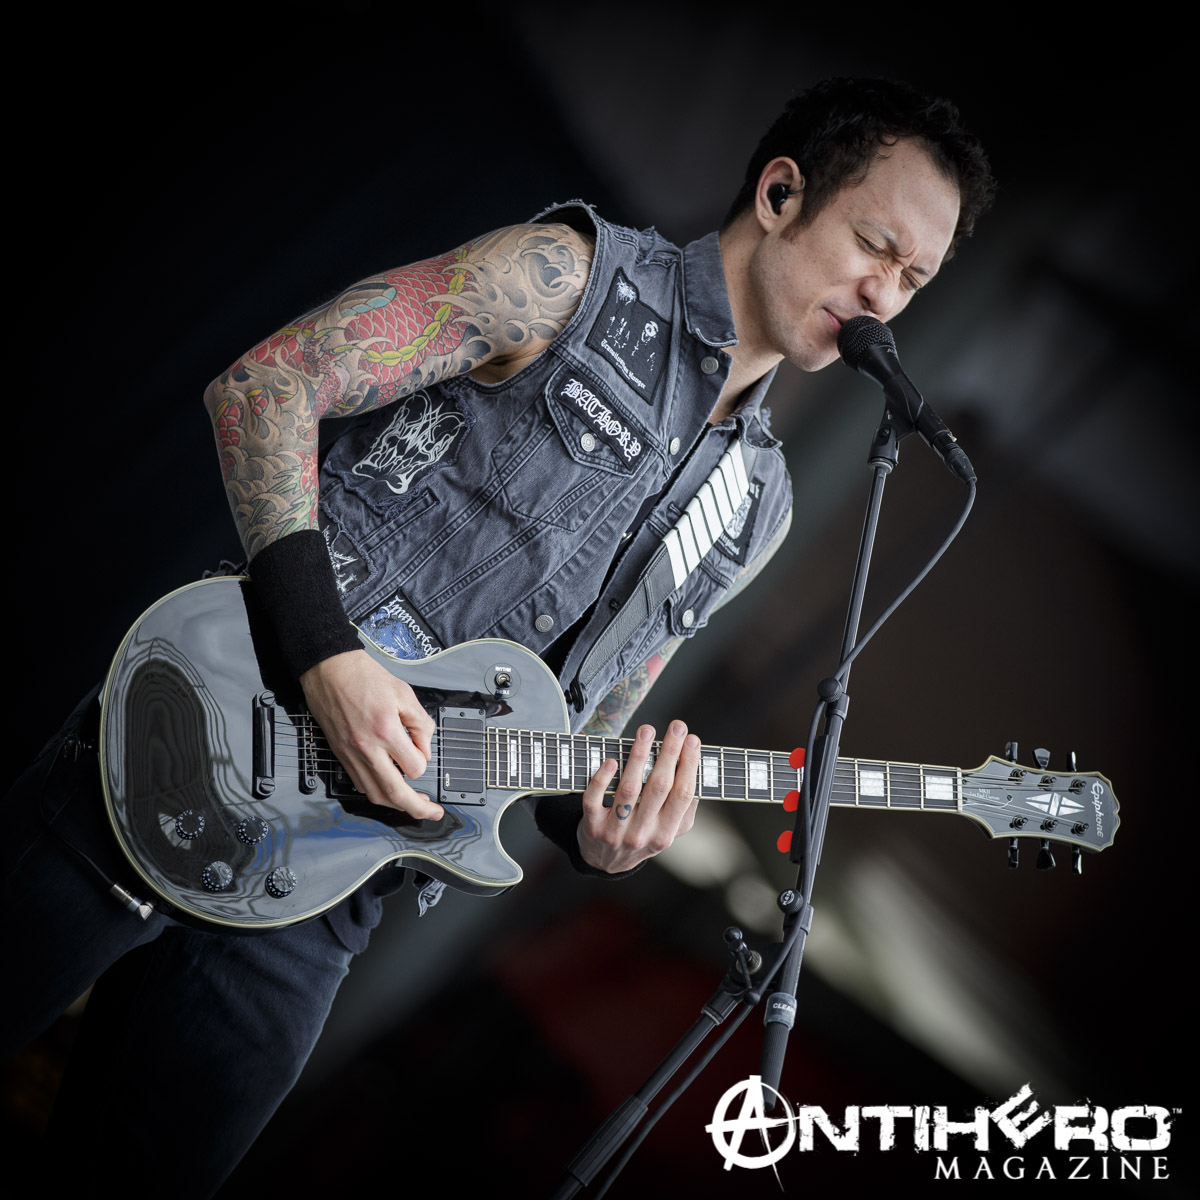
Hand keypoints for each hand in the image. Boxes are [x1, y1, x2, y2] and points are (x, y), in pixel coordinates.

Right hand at [300, 650, 441, 819]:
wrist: (328, 669)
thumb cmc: (363, 676)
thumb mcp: (404, 692)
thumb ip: (420, 724)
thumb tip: (425, 749)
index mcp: (386, 730)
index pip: (414, 767)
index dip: (424, 764)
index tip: (425, 755)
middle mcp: (367, 748)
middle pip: (394, 793)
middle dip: (417, 809)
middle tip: (432, 813)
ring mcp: (351, 754)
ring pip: (374, 794)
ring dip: (395, 804)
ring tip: (412, 804)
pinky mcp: (341, 754)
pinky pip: (360, 783)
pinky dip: (375, 791)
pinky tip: (386, 786)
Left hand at [577, 720, 699, 872]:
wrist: (603, 860)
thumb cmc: (641, 836)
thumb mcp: (667, 831)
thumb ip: (684, 810)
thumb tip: (696, 775)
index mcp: (665, 833)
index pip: (682, 794)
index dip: (689, 766)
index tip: (693, 740)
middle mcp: (642, 833)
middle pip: (659, 787)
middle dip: (670, 753)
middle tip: (677, 727)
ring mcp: (615, 831)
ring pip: (629, 789)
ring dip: (639, 756)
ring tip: (646, 732)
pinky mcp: (592, 825)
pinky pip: (595, 799)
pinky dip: (603, 779)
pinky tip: (612, 760)